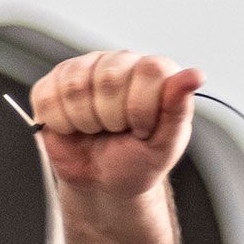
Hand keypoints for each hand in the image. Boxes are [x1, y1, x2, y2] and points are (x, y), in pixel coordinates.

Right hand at [30, 51, 204, 199]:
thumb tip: (195, 75)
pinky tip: (74, 127)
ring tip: (97, 129)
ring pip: (75, 86)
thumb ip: (178, 109)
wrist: (102, 181)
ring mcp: (86, 68)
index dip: (142, 109)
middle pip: (108, 78)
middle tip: (117, 131)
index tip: (142, 130)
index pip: (149, 70)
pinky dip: (60, 122)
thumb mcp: (165, 145)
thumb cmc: (137, 161)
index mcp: (155, 71)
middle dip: (112, 119)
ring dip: (85, 121)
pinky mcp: (54, 82)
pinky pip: (47, 96)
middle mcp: (121, 61)